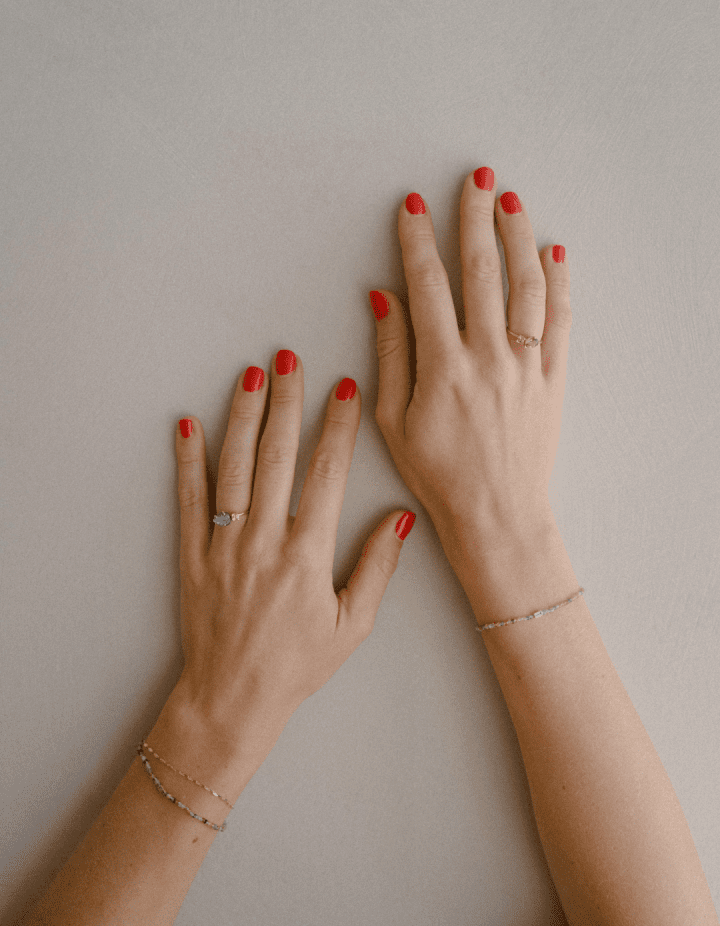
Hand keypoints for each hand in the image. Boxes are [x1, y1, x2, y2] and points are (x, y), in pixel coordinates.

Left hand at [171, 352, 414, 748]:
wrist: (232, 699)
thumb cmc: (297, 665)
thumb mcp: (354, 625)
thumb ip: (378, 567)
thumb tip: (402, 518)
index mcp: (307, 555)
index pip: (327, 473)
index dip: (338, 426)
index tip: (345, 389)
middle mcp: (264, 541)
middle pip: (276, 455)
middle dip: (286, 401)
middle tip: (290, 358)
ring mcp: (224, 545)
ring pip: (234, 467)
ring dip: (243, 416)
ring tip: (251, 375)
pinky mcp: (193, 555)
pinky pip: (189, 500)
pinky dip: (187, 460)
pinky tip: (187, 425)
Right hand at [369, 169, 571, 596]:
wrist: (497, 513)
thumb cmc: (438, 473)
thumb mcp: (394, 418)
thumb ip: (391, 352)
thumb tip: (384, 296)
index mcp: (443, 366)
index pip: (429, 285)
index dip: (418, 240)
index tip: (413, 206)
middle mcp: (488, 356)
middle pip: (483, 271)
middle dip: (475, 219)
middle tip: (474, 179)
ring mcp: (526, 365)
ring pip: (526, 286)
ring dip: (518, 237)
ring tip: (510, 201)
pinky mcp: (552, 377)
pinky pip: (561, 320)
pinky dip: (559, 282)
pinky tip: (554, 253)